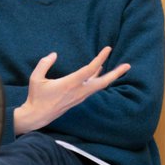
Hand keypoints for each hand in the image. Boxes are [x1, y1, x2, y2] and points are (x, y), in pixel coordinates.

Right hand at [13, 46, 130, 135]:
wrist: (38, 116)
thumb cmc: (36, 97)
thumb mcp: (36, 78)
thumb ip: (44, 64)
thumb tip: (53, 54)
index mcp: (70, 84)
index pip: (89, 69)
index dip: (100, 58)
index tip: (108, 49)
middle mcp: (79, 91)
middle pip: (103, 82)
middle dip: (116, 74)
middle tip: (128, 66)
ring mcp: (80, 97)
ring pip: (99, 85)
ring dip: (109, 76)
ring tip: (119, 68)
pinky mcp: (78, 99)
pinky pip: (92, 88)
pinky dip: (98, 79)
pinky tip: (100, 72)